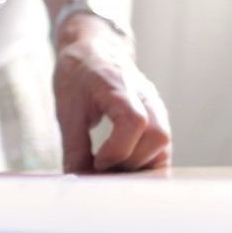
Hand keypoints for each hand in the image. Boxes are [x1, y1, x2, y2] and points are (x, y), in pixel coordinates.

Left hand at [53, 22, 170, 172]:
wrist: (93, 51)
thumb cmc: (78, 76)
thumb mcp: (66, 109)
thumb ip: (74, 146)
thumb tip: (76, 180)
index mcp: (118, 85)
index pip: (135, 121)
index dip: (118, 149)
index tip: (97, 162)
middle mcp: (145, 96)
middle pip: (158, 135)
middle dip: (131, 162)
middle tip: (104, 169)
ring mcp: (155, 106)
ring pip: (165, 145)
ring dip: (141, 166)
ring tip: (111, 169)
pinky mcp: (158, 118)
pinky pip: (162, 148)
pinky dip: (146, 163)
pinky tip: (123, 168)